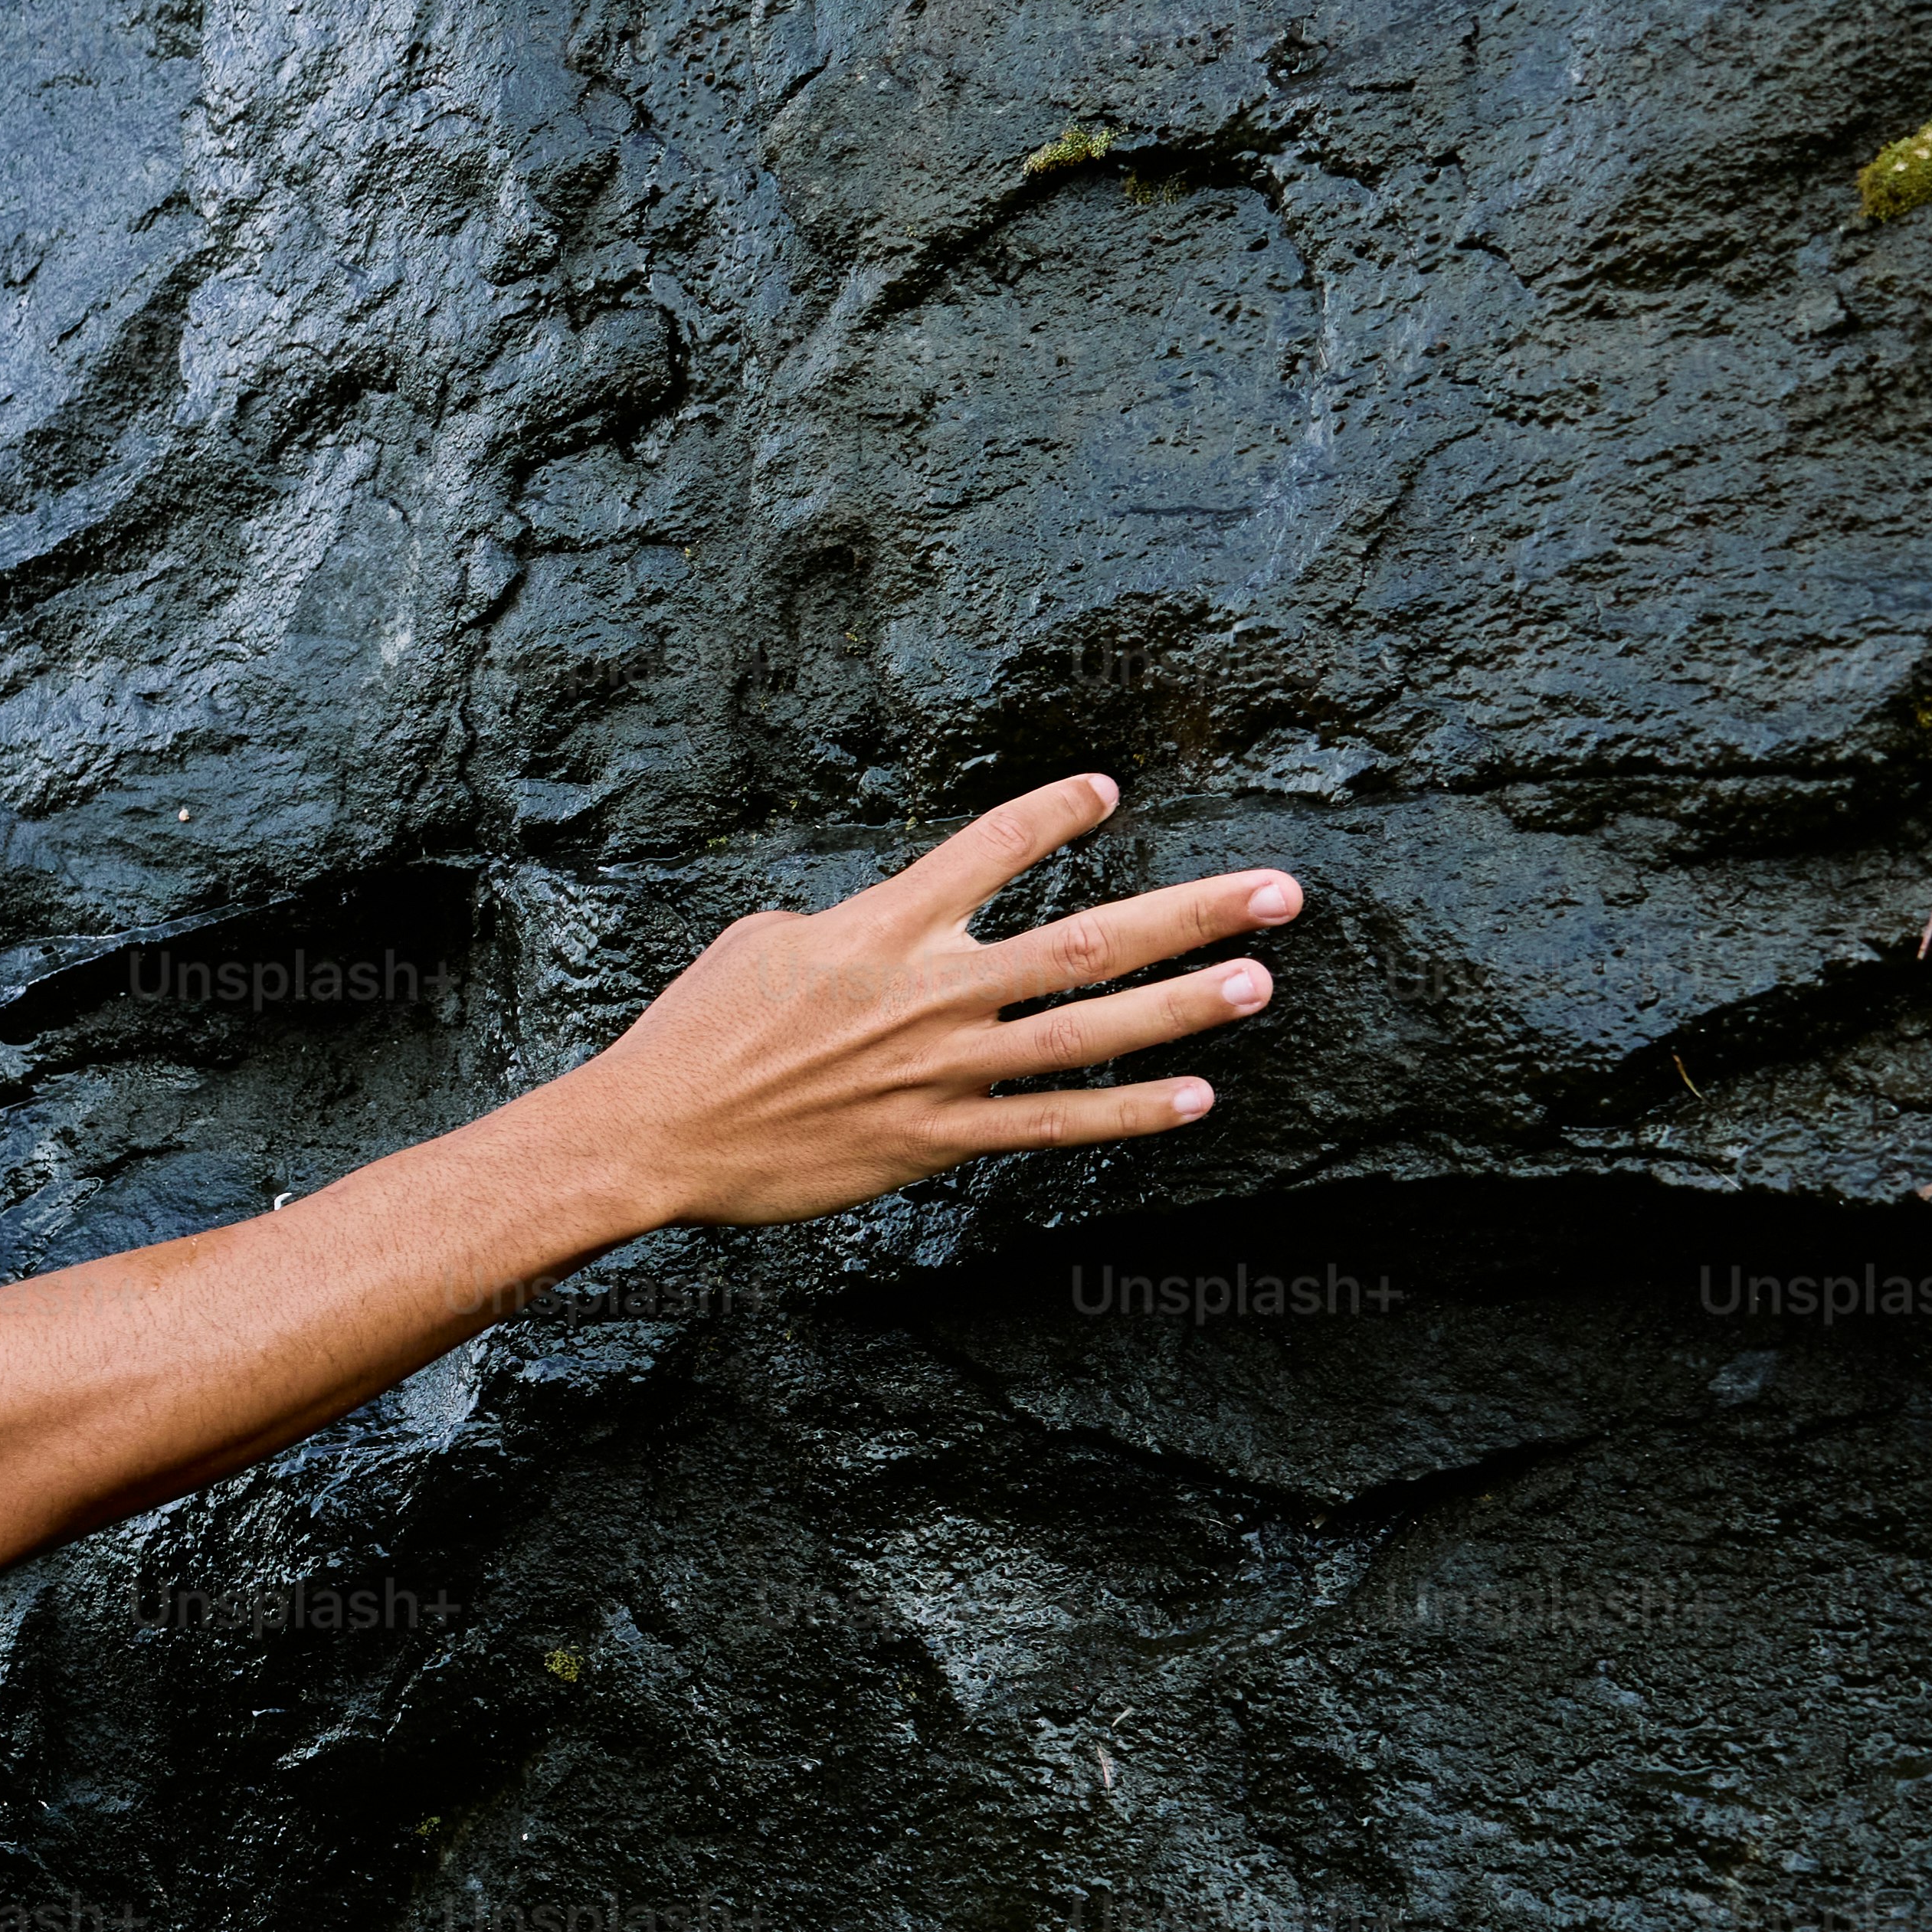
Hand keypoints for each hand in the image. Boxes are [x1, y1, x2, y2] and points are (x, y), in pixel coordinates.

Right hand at [567, 775, 1303, 1230]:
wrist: (653, 1135)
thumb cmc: (695, 1034)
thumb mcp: (763, 944)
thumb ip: (851, 926)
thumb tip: (895, 924)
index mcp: (876, 927)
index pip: (987, 849)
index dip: (1053, 814)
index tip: (1106, 793)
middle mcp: (925, 992)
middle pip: (1085, 943)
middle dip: (1192, 913)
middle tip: (1277, 892)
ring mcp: (939, 1070)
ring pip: (1088, 1033)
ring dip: (1183, 1007)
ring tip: (1259, 981)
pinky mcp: (935, 1139)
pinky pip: (1051, 1124)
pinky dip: (1126, 1114)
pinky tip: (1194, 1099)